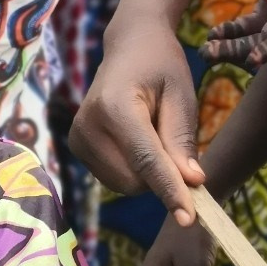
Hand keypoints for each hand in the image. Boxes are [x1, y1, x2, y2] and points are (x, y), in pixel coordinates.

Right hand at [70, 24, 204, 221]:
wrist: (128, 47)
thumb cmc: (161, 66)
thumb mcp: (182, 96)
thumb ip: (182, 140)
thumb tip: (190, 183)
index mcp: (114, 107)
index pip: (146, 159)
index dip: (170, 190)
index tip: (189, 218)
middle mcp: (87, 126)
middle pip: (134, 179)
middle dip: (162, 177)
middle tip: (177, 146)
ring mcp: (77, 139)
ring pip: (124, 185)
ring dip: (148, 174)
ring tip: (153, 134)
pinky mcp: (76, 148)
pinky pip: (114, 180)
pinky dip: (135, 171)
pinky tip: (137, 142)